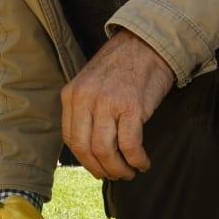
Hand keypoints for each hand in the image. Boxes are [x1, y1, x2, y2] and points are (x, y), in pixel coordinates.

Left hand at [61, 30, 174, 181]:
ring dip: (118, 168)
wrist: (147, 43)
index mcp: (71, 94)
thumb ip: (85, 109)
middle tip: (115, 175)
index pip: (70, 139)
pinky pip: (130, 145)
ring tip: (130, 171)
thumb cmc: (122, 66)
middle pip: (85, 149)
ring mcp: (107, 103)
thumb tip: (90, 146)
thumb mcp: (91, 83)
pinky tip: (143, 162)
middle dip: (101, 169)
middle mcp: (85, 99)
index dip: (84, 160)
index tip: (97, 168)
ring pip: (105, 151)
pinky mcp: (131, 107)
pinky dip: (136, 160)